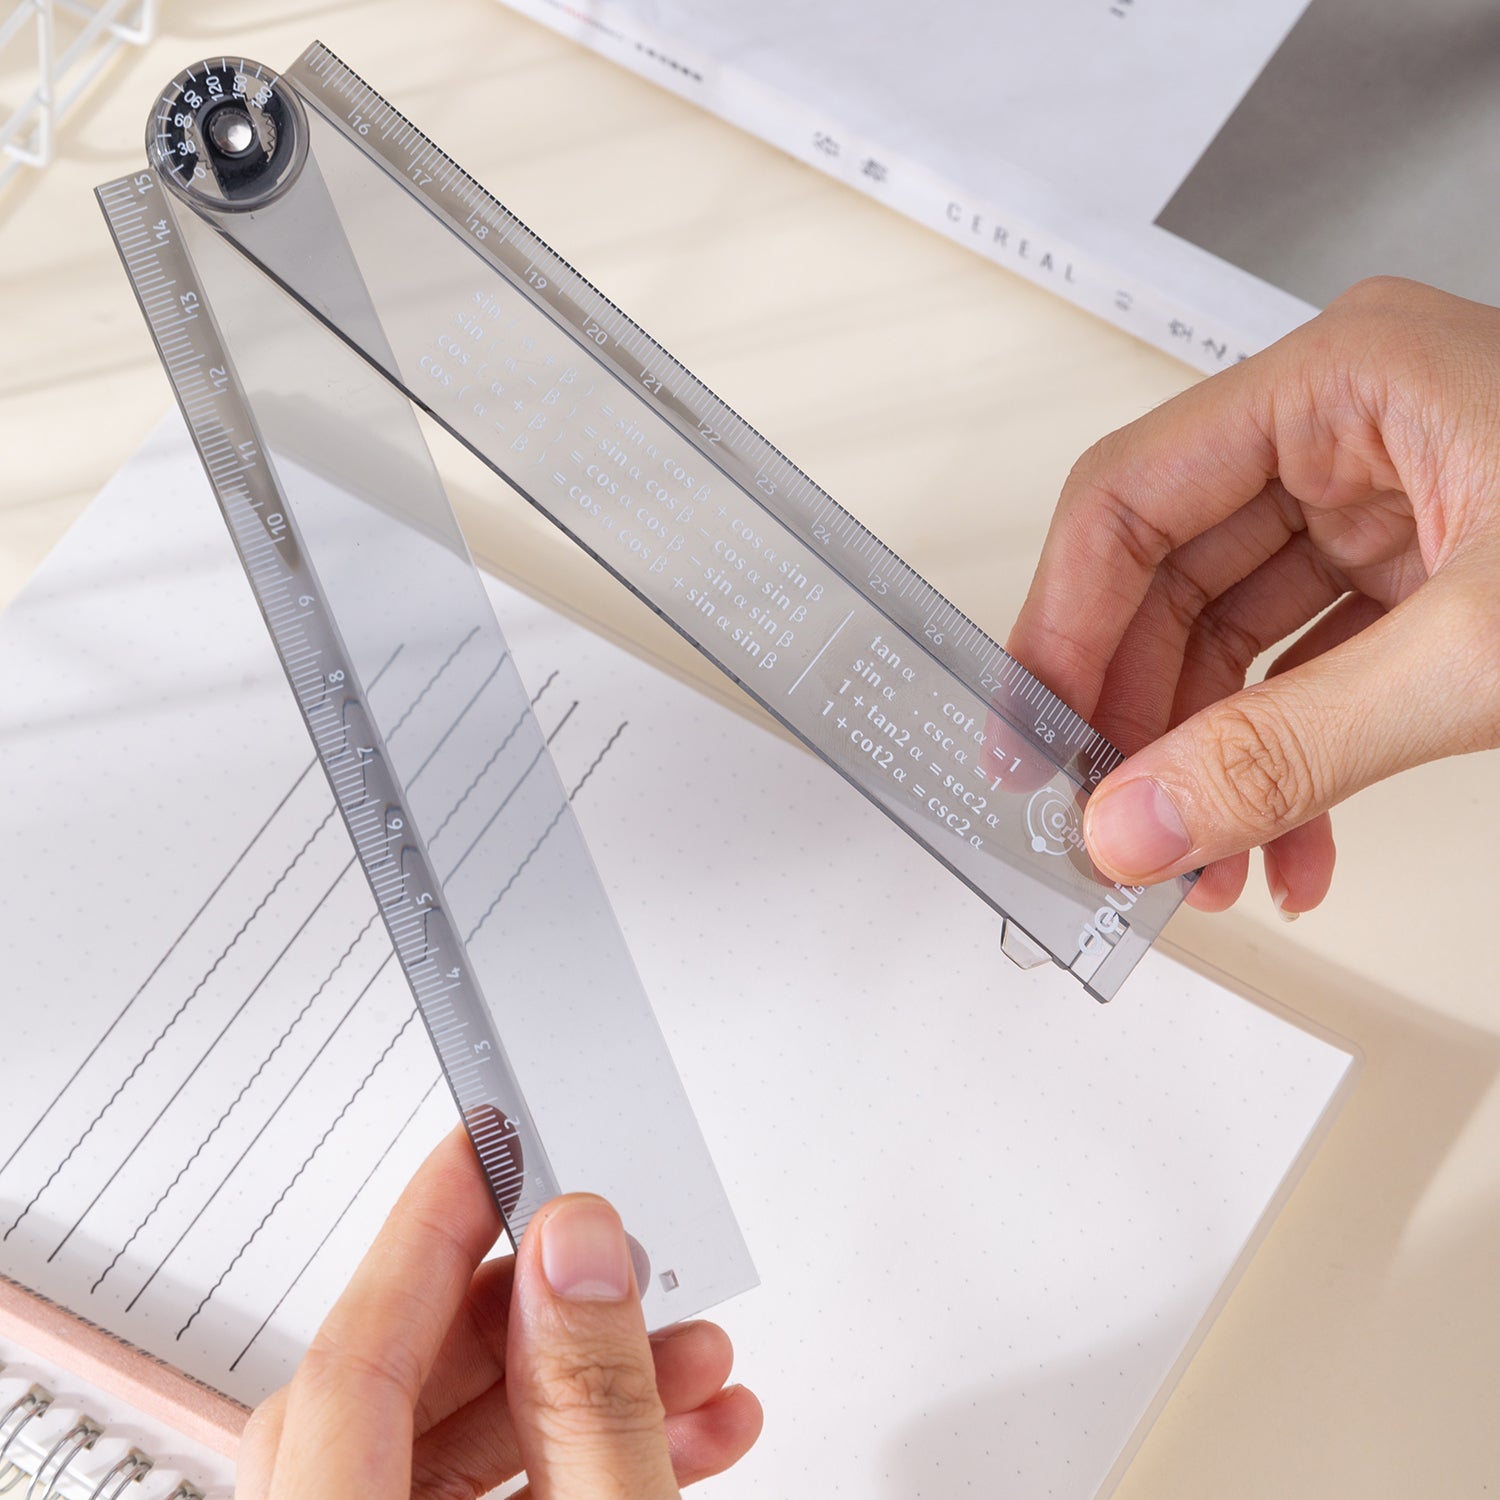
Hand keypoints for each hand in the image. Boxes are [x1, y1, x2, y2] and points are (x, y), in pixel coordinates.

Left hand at [235, 1126, 760, 1497]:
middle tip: (611, 1259)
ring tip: (689, 1361)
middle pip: (398, 1388)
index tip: (486, 1141)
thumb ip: (590, 1403)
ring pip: (449, 1448)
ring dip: (579, 1389)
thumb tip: (576, 1248)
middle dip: (533, 1312)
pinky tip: (680, 1432)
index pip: (351, 1352)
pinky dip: (576, 1459)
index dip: (427, 1225)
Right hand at [1008, 277, 1499, 914]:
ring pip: (1235, 641)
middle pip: (1171, 581)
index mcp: (1344, 383)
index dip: (1061, 624)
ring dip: (1211, 763)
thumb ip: (1284, 750)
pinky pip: (1309, 673)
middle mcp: (1351, 433)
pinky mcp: (1425, 578)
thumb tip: (1134, 823)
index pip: (1129, 496)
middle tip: (1116, 828)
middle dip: (1145, 722)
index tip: (1031, 739)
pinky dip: (1288, 765)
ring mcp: (1388, 505)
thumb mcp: (1480, 658)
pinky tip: (1287, 847)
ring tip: (1203, 866)